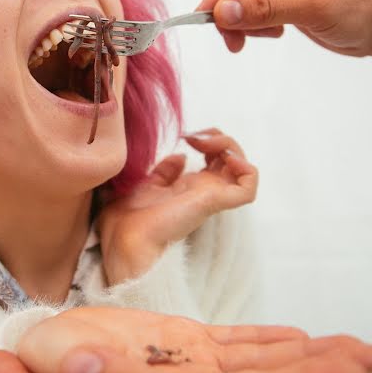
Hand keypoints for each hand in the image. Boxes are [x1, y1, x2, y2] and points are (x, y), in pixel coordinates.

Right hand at [0, 306, 371, 372]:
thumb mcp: (63, 371)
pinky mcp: (183, 346)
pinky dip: (270, 342)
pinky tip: (299, 338)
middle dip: (329, 372)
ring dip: (312, 355)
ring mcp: (193, 367)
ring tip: (358, 348)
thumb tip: (93, 371)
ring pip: (264, 362)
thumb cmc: (48, 368)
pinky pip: (236, 344)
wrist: (39, 355)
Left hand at [98, 129, 256, 284]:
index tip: (186, 135)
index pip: (215, 159)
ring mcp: (211, 197)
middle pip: (232, 159)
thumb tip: (180, 156)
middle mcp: (204, 192)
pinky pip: (247, 189)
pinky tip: (226, 158)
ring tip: (206, 144)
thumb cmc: (128, 217)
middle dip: (219, 138)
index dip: (207, 139)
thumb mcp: (147, 184)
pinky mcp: (214, 202)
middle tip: (195, 137)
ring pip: (244, 169)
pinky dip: (246, 169)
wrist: (124, 236)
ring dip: (231, 147)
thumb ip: (165, 171)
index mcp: (189, 187)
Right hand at [197, 0, 371, 61]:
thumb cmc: (360, 8)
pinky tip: (276, 33)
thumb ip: (264, 8)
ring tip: (265, 37)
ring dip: (244, 21)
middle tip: (231, 41)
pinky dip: (256, 25)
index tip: (205, 17)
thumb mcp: (311, 7)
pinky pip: (253, 8)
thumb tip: (221, 12)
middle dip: (232, 10)